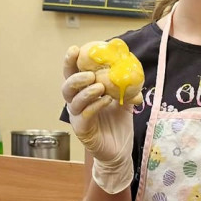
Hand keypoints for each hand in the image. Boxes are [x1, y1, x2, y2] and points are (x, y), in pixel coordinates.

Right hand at [62, 45, 134, 194]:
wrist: (120, 151)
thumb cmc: (118, 126)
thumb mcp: (124, 104)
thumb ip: (126, 89)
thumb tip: (134, 73)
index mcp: (83, 93)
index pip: (72, 74)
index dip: (70, 62)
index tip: (75, 49)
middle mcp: (76, 104)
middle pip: (67, 86)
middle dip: (75, 77)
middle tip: (90, 73)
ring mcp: (77, 117)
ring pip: (73, 101)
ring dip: (86, 92)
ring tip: (99, 86)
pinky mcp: (82, 130)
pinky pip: (84, 116)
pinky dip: (94, 106)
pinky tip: (105, 101)